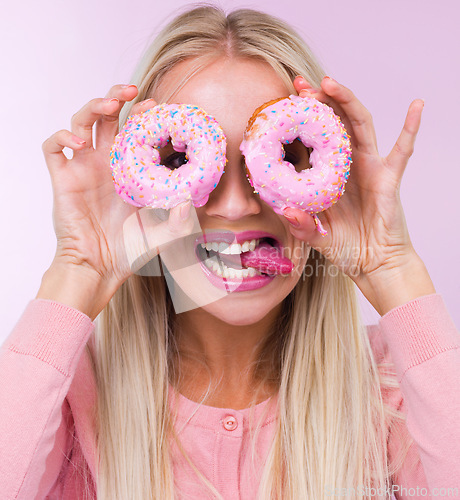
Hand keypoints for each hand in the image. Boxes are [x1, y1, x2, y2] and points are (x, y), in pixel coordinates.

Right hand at [41, 85, 193, 290]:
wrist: (99, 267)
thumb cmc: (130, 251)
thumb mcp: (164, 235)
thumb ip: (180, 220)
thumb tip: (190, 199)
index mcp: (129, 170)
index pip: (134, 130)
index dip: (143, 115)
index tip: (158, 107)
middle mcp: (106, 163)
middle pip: (106, 116)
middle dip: (117, 96)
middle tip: (132, 90)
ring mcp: (83, 168)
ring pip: (81, 122)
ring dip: (92, 107)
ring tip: (110, 103)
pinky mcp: (63, 178)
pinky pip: (53, 147)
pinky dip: (61, 137)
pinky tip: (78, 142)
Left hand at [284, 76, 433, 311]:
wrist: (375, 264)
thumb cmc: (347, 248)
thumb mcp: (317, 238)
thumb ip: (302, 226)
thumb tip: (285, 211)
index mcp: (328, 176)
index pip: (313, 140)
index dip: (300, 122)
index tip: (283, 104)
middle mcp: (348, 166)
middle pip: (334, 125)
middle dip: (319, 102)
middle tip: (300, 84)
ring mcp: (370, 169)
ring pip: (360, 127)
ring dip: (347, 102)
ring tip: (330, 82)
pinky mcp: (390, 178)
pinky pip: (402, 150)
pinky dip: (410, 128)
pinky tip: (417, 106)